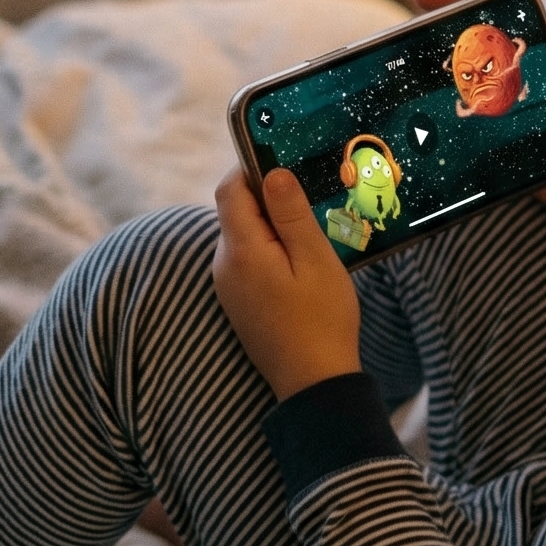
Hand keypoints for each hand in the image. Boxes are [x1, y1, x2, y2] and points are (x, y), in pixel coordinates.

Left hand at [213, 166, 361, 398]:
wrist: (313, 382)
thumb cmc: (322, 319)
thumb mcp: (315, 259)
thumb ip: (290, 214)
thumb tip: (272, 171)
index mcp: (241, 250)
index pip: (230, 189)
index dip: (252, 168)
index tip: (286, 163)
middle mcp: (224, 265)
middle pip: (236, 211)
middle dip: (269, 200)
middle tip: (311, 204)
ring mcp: (227, 285)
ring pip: (244, 236)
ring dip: (272, 228)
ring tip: (311, 239)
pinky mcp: (237, 301)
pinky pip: (248, 260)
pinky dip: (270, 251)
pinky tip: (300, 267)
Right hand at [410, 0, 545, 246]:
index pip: (507, 22)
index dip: (468, 2)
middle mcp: (529, 81)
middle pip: (478, 48)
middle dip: (439, 32)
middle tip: (400, 24)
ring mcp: (514, 114)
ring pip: (468, 86)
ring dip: (436, 75)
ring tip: (397, 66)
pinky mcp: (505, 147)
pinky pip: (470, 129)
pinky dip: (445, 119)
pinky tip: (416, 117)